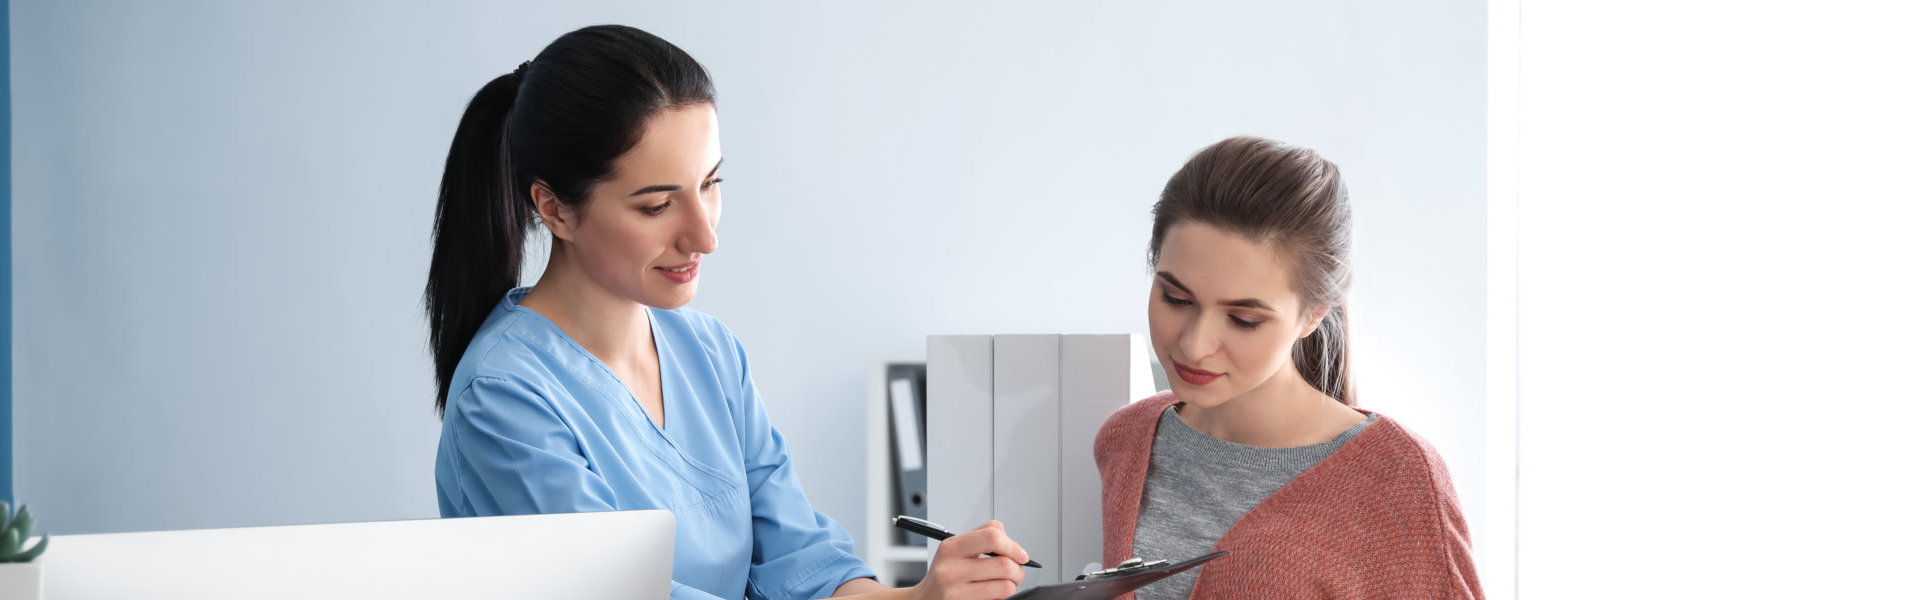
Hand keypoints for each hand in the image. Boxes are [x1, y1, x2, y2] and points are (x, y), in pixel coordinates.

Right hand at [908, 520, 1028, 599]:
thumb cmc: (944, 575)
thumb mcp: (954, 550)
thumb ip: (982, 539)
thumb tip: (1014, 547)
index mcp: (950, 548)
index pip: (992, 536)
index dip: (1013, 545)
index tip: (1020, 554)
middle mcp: (950, 570)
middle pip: (1004, 564)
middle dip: (1018, 569)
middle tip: (1016, 572)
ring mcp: (956, 592)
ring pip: (1006, 586)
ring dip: (1012, 585)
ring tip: (1005, 584)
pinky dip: (1001, 597)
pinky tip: (992, 595)